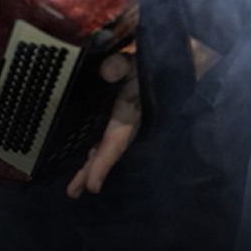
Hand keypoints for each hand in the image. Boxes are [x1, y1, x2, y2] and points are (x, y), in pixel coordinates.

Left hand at [61, 35, 219, 197]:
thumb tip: (107, 71)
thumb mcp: (139, 59)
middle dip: (91, 172)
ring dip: (92, 164)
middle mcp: (127, 120)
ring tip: (75, 188)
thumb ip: (123, 64)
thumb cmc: (155, 59)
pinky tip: (89, 157)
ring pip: (106, 145)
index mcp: (130, 113)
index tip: (93, 187)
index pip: (115, 143)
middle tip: (73, 194)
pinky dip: (99, 150)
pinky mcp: (122, 113)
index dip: (103, 164)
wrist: (177, 57)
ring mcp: (124, 118)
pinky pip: (108, 135)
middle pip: (107, 150)